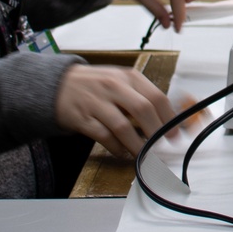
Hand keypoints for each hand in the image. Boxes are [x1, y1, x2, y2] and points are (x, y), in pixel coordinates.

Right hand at [55, 64, 176, 156]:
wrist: (56, 84)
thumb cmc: (94, 85)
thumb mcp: (119, 81)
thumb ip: (142, 96)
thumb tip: (170, 120)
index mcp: (127, 76)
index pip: (157, 97)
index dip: (170, 119)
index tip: (176, 135)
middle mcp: (112, 86)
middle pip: (143, 110)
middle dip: (157, 133)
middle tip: (163, 148)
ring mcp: (96, 102)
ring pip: (123, 127)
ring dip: (137, 145)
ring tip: (144, 155)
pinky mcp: (82, 117)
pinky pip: (104, 137)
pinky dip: (117, 148)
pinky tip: (122, 151)